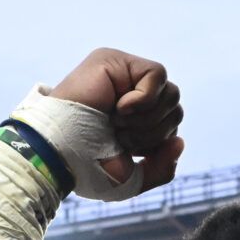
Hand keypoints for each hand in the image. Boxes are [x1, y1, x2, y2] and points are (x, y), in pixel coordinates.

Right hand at [48, 49, 184, 194]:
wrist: (59, 154)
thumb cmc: (86, 167)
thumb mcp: (132, 179)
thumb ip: (162, 169)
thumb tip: (180, 141)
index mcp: (135, 121)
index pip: (172, 126)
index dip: (158, 144)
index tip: (127, 151)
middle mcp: (131, 96)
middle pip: (175, 109)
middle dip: (153, 134)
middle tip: (119, 137)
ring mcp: (123, 76)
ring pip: (171, 94)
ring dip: (147, 120)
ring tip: (116, 123)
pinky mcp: (115, 60)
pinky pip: (157, 74)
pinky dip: (145, 99)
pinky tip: (120, 107)